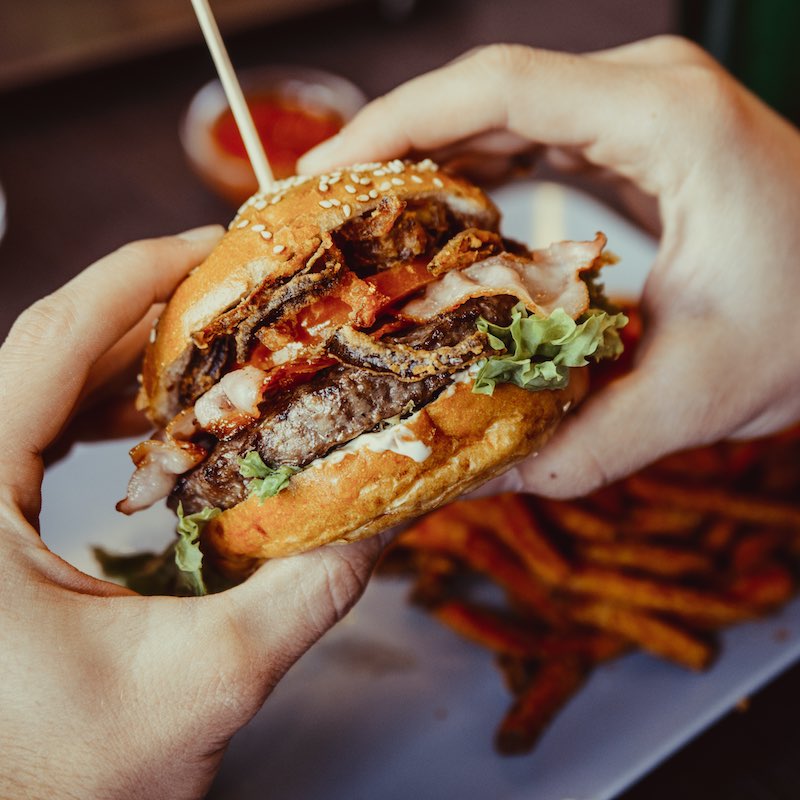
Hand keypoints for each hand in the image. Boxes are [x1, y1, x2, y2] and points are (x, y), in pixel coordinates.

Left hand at [0, 228, 385, 799]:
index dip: (138, 277)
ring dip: (125, 358)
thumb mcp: (205, 684)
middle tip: (236, 294)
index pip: (51, 340)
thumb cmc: (64, 783)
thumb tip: (382, 517)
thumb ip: (306, 594)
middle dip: (146, 309)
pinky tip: (146, 420)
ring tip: (208, 350)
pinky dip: (97, 407)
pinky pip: (31, 428)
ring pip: (35, 383)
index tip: (215, 247)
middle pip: (45, 347)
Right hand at [300, 35, 799, 497]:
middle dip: (392, 150)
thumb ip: (580, 443)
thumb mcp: (698, 397)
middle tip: (324, 217)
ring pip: (498, 115)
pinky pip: (527, 141)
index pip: (497, 88)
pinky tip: (434, 228)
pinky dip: (470, 178)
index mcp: (664, 122)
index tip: (324, 176)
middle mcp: (644, 93)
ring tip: (361, 226)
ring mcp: (637, 109)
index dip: (395, 124)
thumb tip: (474, 476)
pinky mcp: (629, 139)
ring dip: (425, 164)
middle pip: (482, 95)